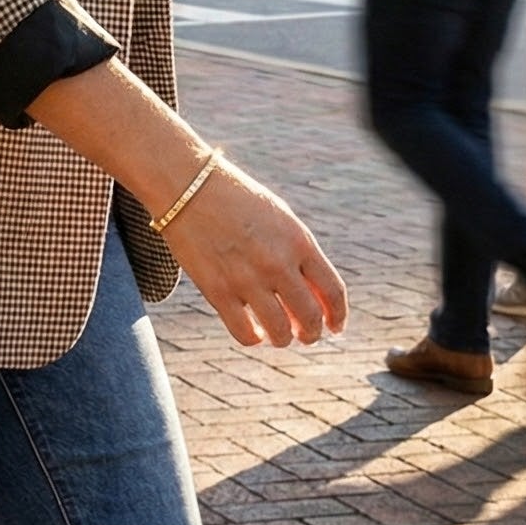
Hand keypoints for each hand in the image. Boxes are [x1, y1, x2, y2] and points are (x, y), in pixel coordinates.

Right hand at [160, 159, 348, 348]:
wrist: (187, 185)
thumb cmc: (236, 199)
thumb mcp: (278, 217)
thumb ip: (299, 253)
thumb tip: (316, 296)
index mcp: (298, 240)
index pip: (333, 291)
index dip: (338, 316)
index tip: (334, 327)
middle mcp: (277, 262)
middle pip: (310, 317)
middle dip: (312, 333)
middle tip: (306, 335)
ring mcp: (247, 278)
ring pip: (280, 332)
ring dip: (284, 339)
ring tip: (279, 335)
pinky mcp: (218, 290)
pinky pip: (245, 333)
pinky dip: (254, 339)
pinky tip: (253, 331)